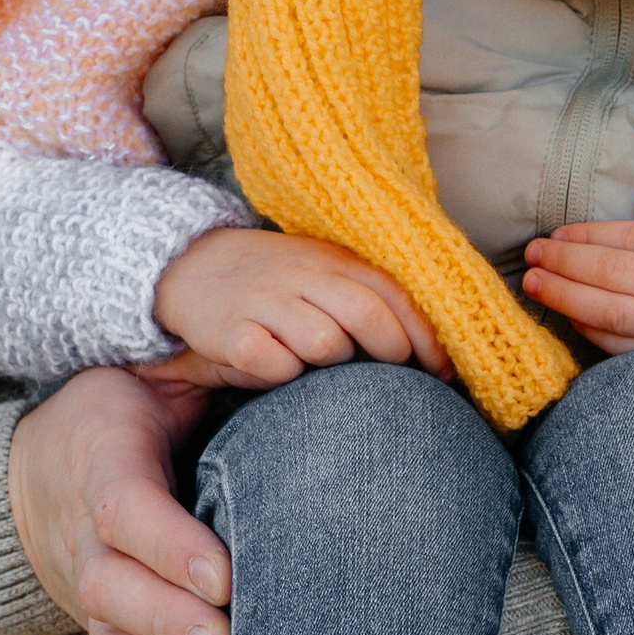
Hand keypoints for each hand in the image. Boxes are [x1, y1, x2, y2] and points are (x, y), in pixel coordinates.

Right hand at [8, 365, 231, 634]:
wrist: (47, 462)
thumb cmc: (136, 409)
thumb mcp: (166, 369)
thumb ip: (222, 364)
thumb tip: (297, 355)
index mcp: (103, 456)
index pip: (123, 507)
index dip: (168, 546)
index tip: (223, 577)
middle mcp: (83, 530)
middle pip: (111, 587)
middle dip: (171, 623)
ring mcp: (87, 584)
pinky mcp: (99, 624)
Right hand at [154, 225, 449, 389]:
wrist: (189, 265)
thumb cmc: (276, 280)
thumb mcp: (324, 271)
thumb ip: (371, 295)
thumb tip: (434, 347)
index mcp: (334, 259)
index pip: (394, 293)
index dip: (427, 336)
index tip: (444, 372)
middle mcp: (302, 275)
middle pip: (366, 315)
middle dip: (392, 351)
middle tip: (393, 374)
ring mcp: (265, 301)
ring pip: (325, 342)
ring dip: (334, 363)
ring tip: (321, 364)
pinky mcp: (231, 332)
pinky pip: (274, 363)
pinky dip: (284, 374)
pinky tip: (279, 368)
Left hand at [521, 189, 633, 413]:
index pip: (633, 239)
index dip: (586, 236)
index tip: (554, 234)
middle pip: (613, 276)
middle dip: (564, 266)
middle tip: (529, 258)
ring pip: (614, 317)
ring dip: (567, 302)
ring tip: (536, 288)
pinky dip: (598, 339)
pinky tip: (575, 324)